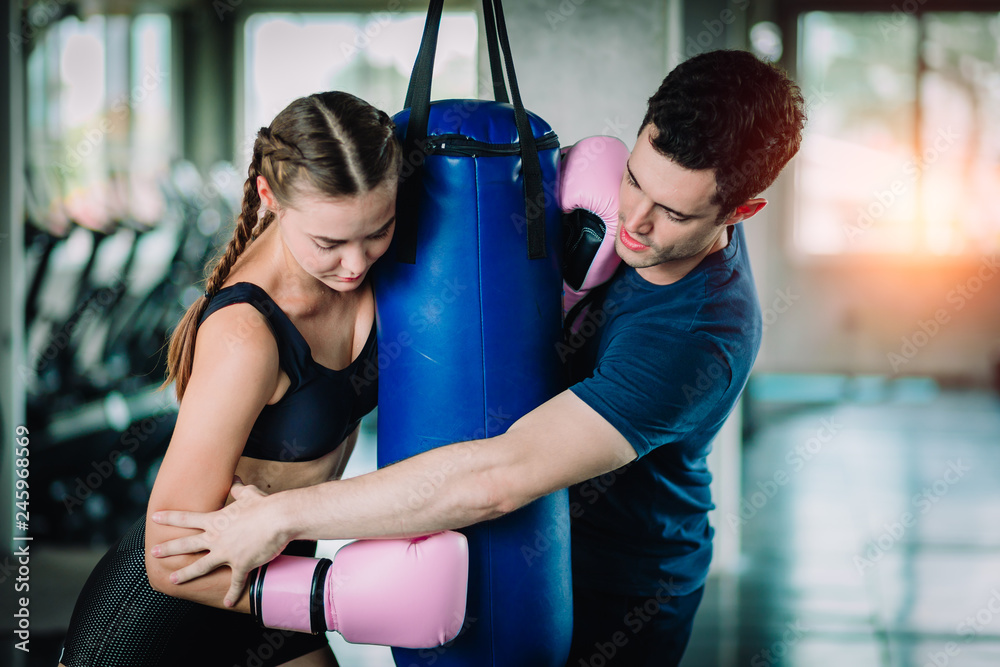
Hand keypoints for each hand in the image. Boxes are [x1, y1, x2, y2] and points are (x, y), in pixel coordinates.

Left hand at [151, 478, 289, 606]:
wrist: (278, 518)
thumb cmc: (264, 504)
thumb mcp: (249, 494)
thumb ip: (238, 489)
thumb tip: (234, 480)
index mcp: (216, 520)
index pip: (187, 518)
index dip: (170, 517)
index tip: (154, 517)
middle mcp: (216, 537)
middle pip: (187, 544)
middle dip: (169, 549)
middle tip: (153, 553)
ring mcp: (226, 552)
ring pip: (200, 566)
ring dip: (185, 574)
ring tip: (172, 580)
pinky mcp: (241, 565)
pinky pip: (235, 583)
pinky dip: (231, 594)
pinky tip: (227, 603)